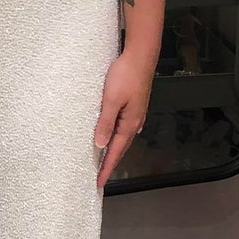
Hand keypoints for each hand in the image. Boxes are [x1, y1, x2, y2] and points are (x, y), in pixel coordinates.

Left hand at [94, 45, 152, 189]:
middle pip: (121, 147)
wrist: (140, 55)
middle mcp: (135, 121)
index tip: (98, 182)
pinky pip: (124, 126)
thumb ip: (106, 122)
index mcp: (129, 123)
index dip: (106, 168)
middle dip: (110, 162)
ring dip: (114, 149)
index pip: (115, 152)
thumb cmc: (125, 75)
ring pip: (123, 137)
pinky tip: (115, 135)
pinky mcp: (135, 104)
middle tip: (99, 176)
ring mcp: (136, 113)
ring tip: (104, 160)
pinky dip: (117, 136)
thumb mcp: (111, 100)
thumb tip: (101, 144)